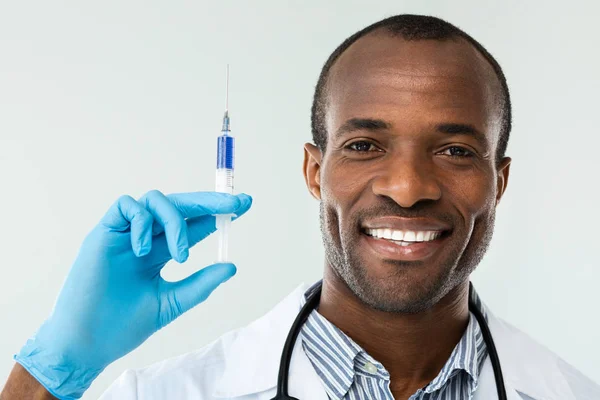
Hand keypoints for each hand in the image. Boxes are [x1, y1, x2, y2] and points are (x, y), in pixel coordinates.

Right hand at [14, 190, 251, 398]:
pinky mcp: (104, 232)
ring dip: (175, 221)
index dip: (217, 214)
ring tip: (180, 254)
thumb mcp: (172, 302)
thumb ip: (200, 283)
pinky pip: (126, 206)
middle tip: (236, 203)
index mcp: (162, 252)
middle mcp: (146, 238)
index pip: (194, 225)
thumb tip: (232, 266)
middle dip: (209, 202)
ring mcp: (126, 233)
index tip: (245, 205)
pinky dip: (142, 221)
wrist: (90, 340)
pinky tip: (144, 250)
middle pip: (180, 206)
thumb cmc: (126, 324)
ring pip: (156, 200)